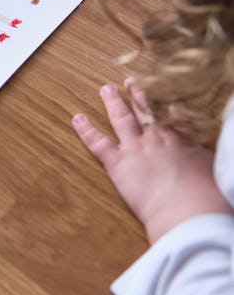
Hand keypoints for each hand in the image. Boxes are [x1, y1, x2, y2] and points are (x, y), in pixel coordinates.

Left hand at [72, 78, 232, 243]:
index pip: (174, 116)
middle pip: (147, 110)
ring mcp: (136, 148)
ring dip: (113, 102)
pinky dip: (86, 130)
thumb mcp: (215, 172)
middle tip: (131, 82)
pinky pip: (98, 143)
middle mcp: (158, 138)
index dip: (169, 106)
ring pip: (122, 118)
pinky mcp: (118, 163)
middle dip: (138, 95)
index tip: (167, 100)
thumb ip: (207, 161)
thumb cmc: (209, 199)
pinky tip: (77, 119)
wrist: (189, 212)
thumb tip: (210, 160)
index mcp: (183, 141)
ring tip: (106, 89)